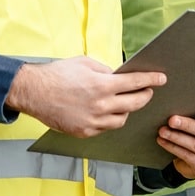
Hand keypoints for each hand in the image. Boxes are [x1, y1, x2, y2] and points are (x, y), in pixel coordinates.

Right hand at [5, 58, 163, 137]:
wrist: (33, 92)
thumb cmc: (57, 74)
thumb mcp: (85, 63)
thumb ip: (105, 71)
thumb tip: (119, 77)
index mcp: (102, 85)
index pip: (136, 83)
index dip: (151, 80)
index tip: (162, 79)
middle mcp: (100, 105)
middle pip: (135, 104)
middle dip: (145, 96)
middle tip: (148, 92)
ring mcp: (93, 121)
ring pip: (122, 119)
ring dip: (127, 110)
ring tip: (125, 102)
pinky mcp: (84, 132)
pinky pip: (106, 127)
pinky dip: (110, 119)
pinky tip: (108, 111)